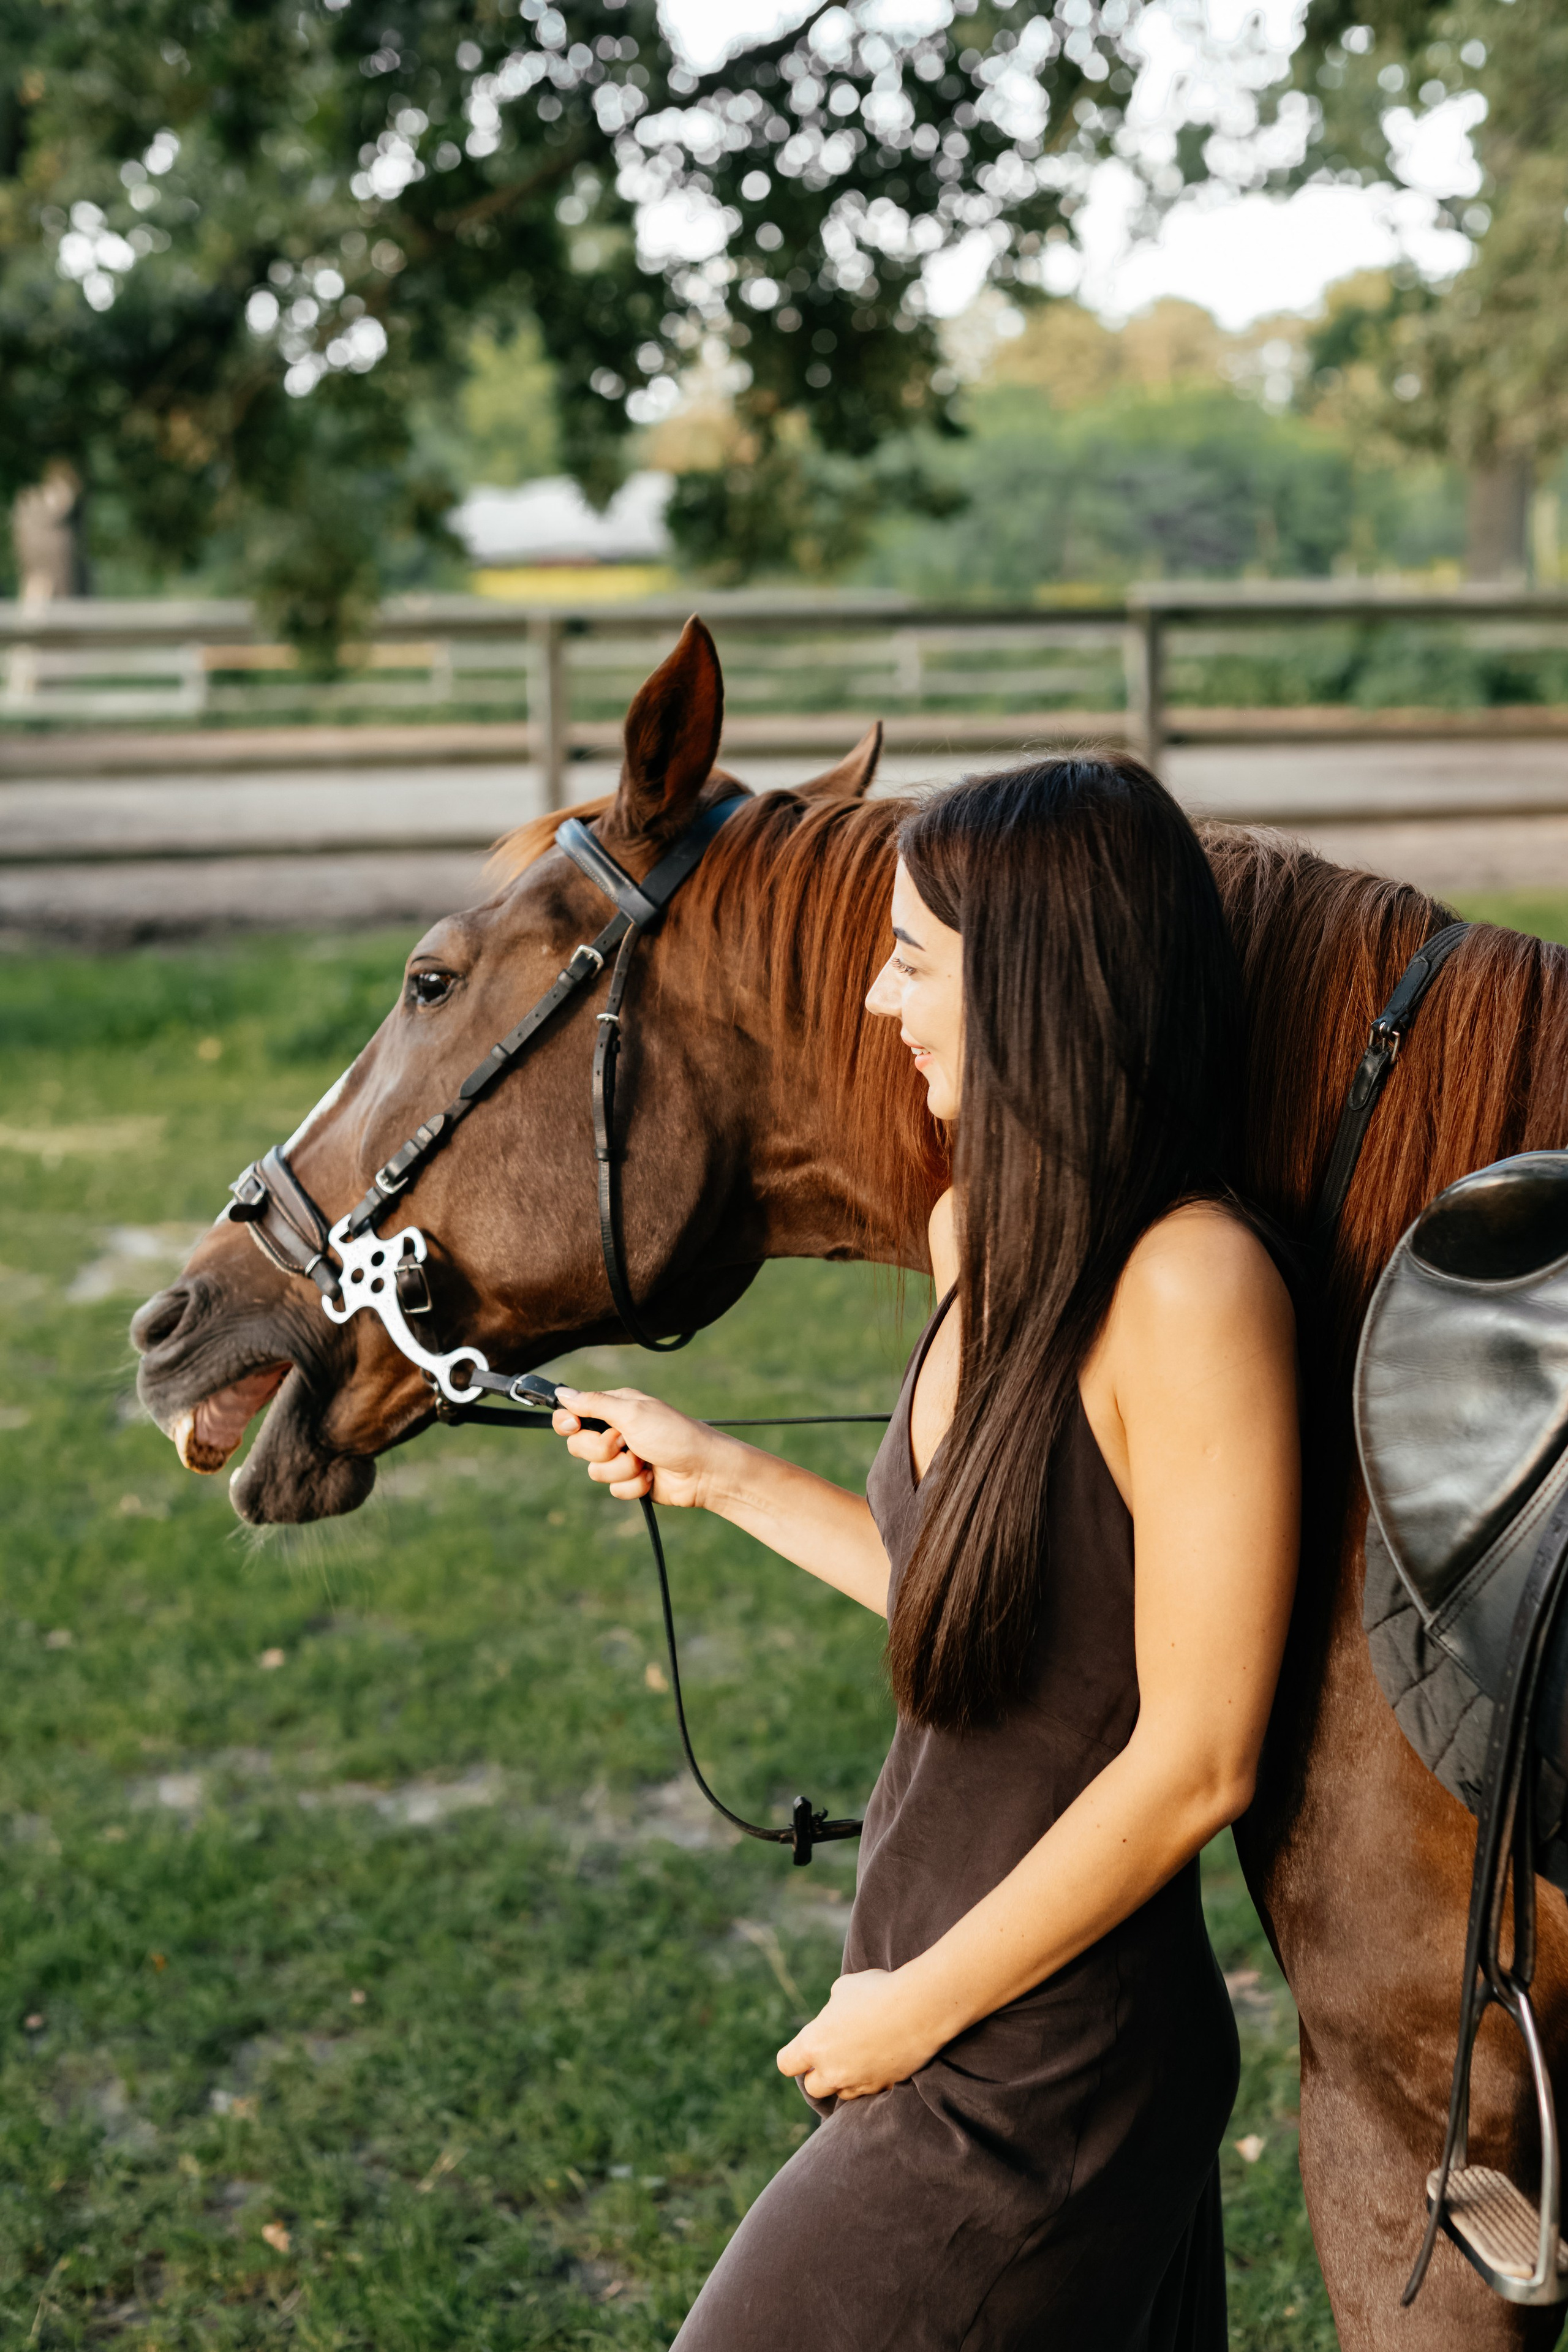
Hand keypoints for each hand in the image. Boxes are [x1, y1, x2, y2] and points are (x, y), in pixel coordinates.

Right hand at [551, 1386, 730, 1508]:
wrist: (703, 1471)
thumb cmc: (673, 1435)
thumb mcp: (632, 1412)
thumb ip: (594, 1404)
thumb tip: (562, 1393)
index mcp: (614, 1408)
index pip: (573, 1413)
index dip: (568, 1422)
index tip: (573, 1426)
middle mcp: (615, 1432)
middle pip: (578, 1445)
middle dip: (602, 1449)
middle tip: (626, 1443)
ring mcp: (622, 1458)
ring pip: (595, 1471)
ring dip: (623, 1469)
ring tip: (646, 1460)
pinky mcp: (631, 1481)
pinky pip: (613, 1489)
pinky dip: (634, 1485)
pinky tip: (652, 1477)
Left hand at [775, 1968, 938, 2101]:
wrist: (918, 2008)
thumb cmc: (876, 1991)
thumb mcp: (844, 1988)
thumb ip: (833, 2008)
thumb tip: (836, 2015)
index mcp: (814, 2044)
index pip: (786, 2063)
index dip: (793, 2056)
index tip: (803, 2048)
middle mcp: (832, 2070)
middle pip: (813, 2087)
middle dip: (819, 2073)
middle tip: (834, 2052)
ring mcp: (859, 2083)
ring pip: (842, 2092)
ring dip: (845, 2079)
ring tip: (860, 2054)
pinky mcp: (883, 2087)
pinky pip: (870, 2090)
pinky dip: (872, 2079)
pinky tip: (883, 2058)